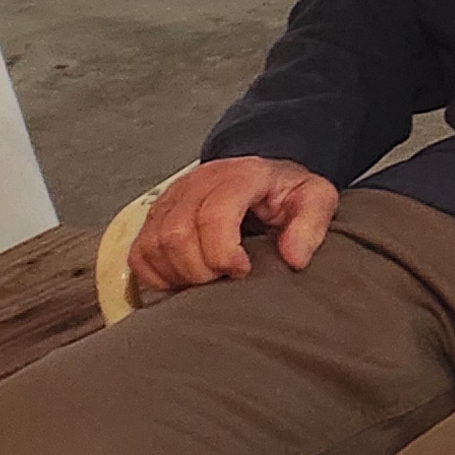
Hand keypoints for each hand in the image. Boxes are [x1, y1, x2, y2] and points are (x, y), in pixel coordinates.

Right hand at [126, 158, 339, 297]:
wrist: (263, 175)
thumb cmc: (286, 190)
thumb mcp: (315, 197)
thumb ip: (311, 225)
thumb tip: (294, 258)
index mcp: (238, 177)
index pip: (213, 216)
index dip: (224, 253)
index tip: (243, 271)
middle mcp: (196, 184)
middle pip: (177, 236)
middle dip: (201, 271)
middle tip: (226, 279)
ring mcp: (169, 201)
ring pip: (153, 247)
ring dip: (180, 275)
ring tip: (210, 278)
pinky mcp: (152, 219)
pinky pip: (139, 256)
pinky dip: (159, 276)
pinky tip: (187, 276)